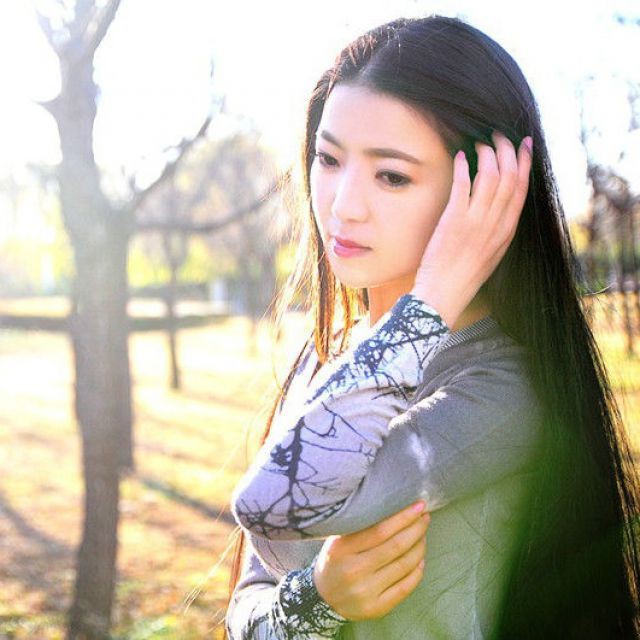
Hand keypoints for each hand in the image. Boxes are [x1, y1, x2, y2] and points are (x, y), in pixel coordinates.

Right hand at [313, 500, 430, 620]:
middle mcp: (353, 571)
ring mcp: (365, 592)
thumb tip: (395, 509)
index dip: (403, 517)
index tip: (418, 506)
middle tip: (425, 518)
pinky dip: (417, 571)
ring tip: (423, 535)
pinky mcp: (376, 609)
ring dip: (419, 547)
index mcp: (341, 549)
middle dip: (416, 529)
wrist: (322, 598)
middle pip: (396, 546)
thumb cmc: (335, 559)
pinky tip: (420, 559)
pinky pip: (404, 588)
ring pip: (403, 565)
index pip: (380, 530)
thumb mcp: (338, 539)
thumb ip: (360, 526)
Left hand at [411, 131, 532, 328]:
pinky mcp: (453, 222)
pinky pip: (462, 186)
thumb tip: (496, 207)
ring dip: (486, 154)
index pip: (522, 189)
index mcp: (506, 232)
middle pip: (509, 177)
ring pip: (489, 177)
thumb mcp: (490, 255)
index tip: (523, 144)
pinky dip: (463, 167)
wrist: (443, 295)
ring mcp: (475, 222)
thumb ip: (496, 230)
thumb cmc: (463, 277)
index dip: (524, 163)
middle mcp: (495, 225)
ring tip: (479, 143)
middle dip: (507, 150)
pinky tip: (460, 157)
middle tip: (499, 135)